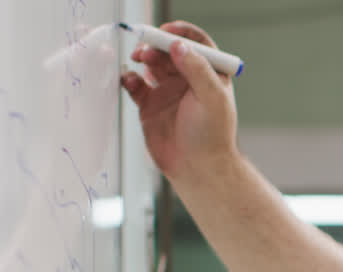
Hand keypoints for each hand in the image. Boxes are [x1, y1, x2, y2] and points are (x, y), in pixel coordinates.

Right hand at [120, 21, 238, 182]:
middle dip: (156, 44)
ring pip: (151, 63)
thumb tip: (179, 46)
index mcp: (209, 74)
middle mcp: (187, 80)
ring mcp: (167, 91)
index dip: (181, 33)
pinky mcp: (149, 106)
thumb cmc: (212, 136)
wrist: (197, 170)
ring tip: (139, 57)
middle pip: (169, 50)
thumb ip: (197, 70)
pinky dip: (129, 77)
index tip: (166, 31)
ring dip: (143, 56)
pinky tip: (130, 79)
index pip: (196, 43)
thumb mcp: (212, 99)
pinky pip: (135, 84)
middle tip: (147, 48)